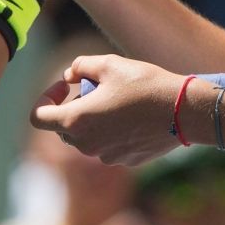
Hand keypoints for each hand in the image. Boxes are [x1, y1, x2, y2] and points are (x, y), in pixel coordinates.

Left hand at [31, 53, 182, 166]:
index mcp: (76, 121)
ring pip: (88, 138)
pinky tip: (135, 116)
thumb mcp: (109, 64)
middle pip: (64, 128)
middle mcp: (86, 145)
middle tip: (95, 88)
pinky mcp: (126, 161)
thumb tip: (69, 75)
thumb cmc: (145, 84)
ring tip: (119, 100)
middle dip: (73, 107)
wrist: (185, 112)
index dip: (46, 98)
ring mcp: (106, 157)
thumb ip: (80, 66)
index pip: (38, 117)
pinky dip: (113, 132)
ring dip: (94, 120)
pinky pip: (109, 146)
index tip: (65, 86)